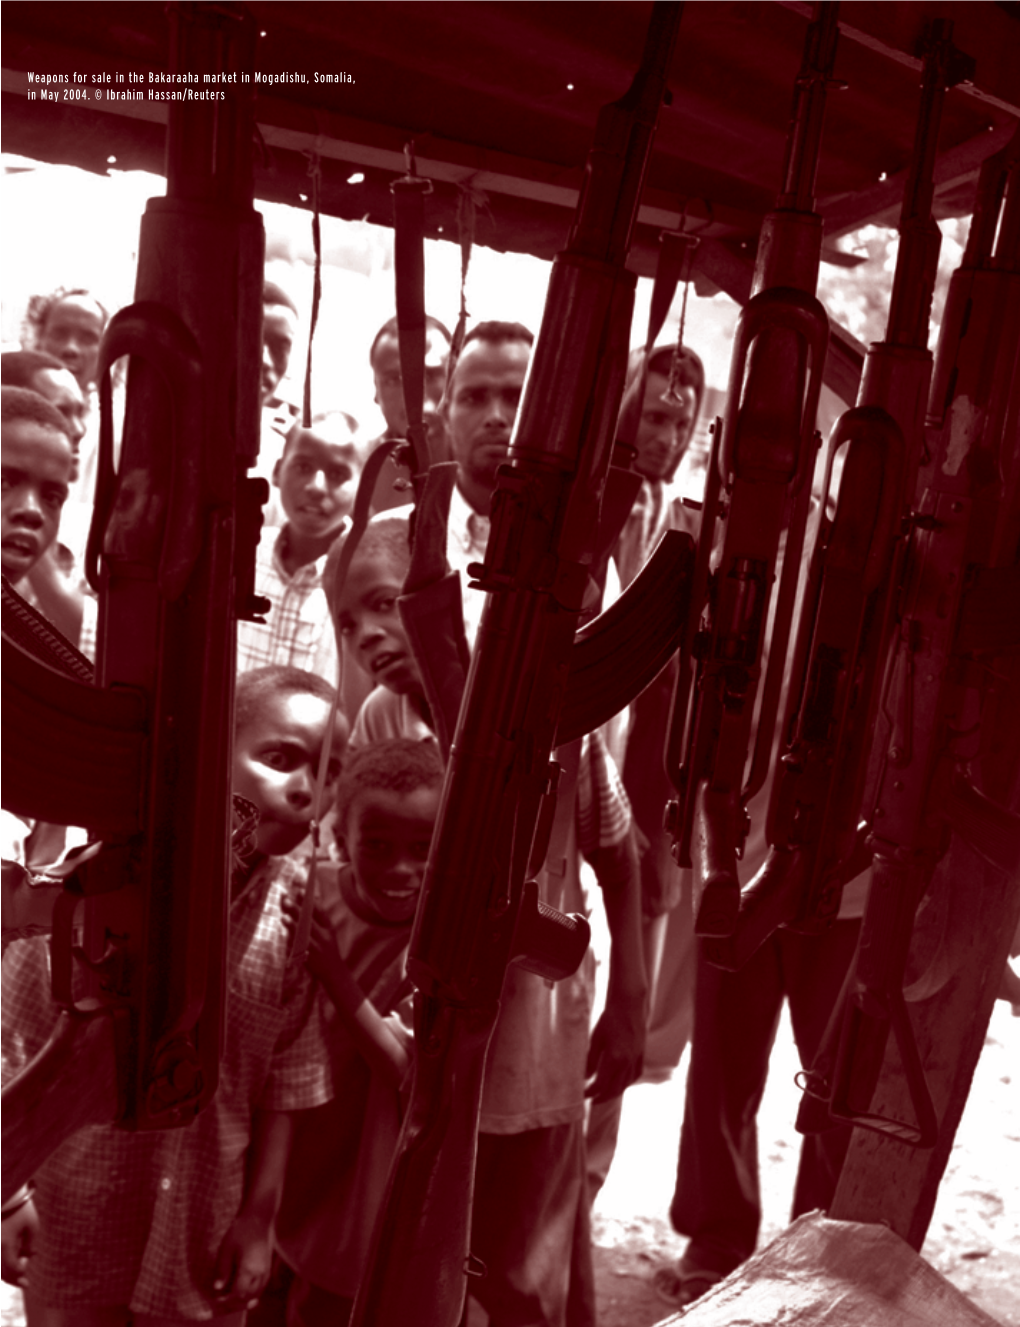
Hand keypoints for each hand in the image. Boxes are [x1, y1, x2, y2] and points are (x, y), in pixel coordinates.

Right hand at [1, 1197, 37, 1287]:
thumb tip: (28, 1256)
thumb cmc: (21, 1208)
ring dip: (6, 1273)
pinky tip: (13, 1259)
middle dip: (13, 1278)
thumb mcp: (31, 1225)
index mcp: (5, 1245)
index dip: (23, 1267)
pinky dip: (3, 1262)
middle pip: (1, 1272)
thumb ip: (29, 1244)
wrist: (6, 1193)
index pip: (13, 1268)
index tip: (29, 1255)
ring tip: (17, 1276)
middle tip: (25, 1284)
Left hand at [210, 1209, 273, 1310]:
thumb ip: (222, 1270)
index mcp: (248, 1270)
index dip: (226, 1300)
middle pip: (247, 1297)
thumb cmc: (241, 1230)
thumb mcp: (226, 1249)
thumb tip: (217, 1288)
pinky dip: (253, 1293)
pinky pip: (261, 1287)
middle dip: (235, 1302)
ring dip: (244, 1299)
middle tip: (222, 1299)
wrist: (259, 1217)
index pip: (237, 1295)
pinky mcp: (268, 1266)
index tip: (216, 1298)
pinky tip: (245, 1289)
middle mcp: (260, 1273)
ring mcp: (266, 1270)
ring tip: (232, 1297)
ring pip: (256, 1294)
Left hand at [585, 985, 646, 1104]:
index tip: (582, 1095)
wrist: (629, 1006)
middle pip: (614, 1089)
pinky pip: (634, 1076)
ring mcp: (636, 1060)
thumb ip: (590, 1060)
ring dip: (614, 1092)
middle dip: (602, 1097)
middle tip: (592, 1100)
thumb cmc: (609, 1019)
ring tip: (604, 1094)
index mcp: (614, 1058)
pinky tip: (620, 1082)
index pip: (601, 1084)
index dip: (591, 1092)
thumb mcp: (595, 1038)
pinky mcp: (641, 1055)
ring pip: (626, 1084)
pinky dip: (626, 1083)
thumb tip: (586, 1078)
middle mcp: (627, 1062)